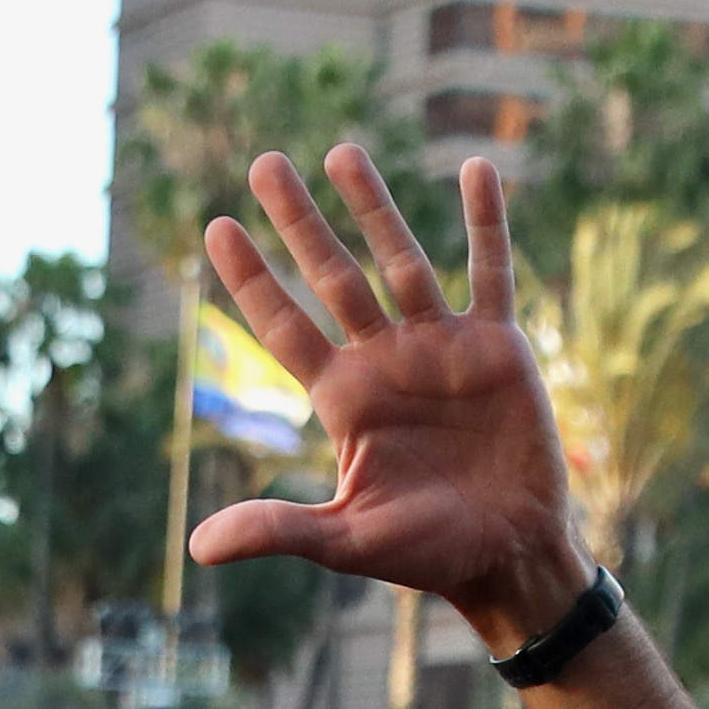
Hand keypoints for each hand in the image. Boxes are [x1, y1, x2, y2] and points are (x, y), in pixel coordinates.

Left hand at [184, 148, 590, 653]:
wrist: (510, 555)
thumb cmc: (425, 554)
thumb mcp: (345, 540)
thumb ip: (277, 529)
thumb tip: (198, 548)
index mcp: (343, 398)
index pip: (284, 326)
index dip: (251, 278)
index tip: (216, 225)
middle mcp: (384, 359)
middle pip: (332, 275)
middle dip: (298, 221)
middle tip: (264, 163)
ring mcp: (440, 346)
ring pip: (401, 259)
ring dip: (374, 206)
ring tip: (340, 152)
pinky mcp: (497, 345)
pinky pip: (490, 271)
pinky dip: (486, 222)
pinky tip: (476, 168)